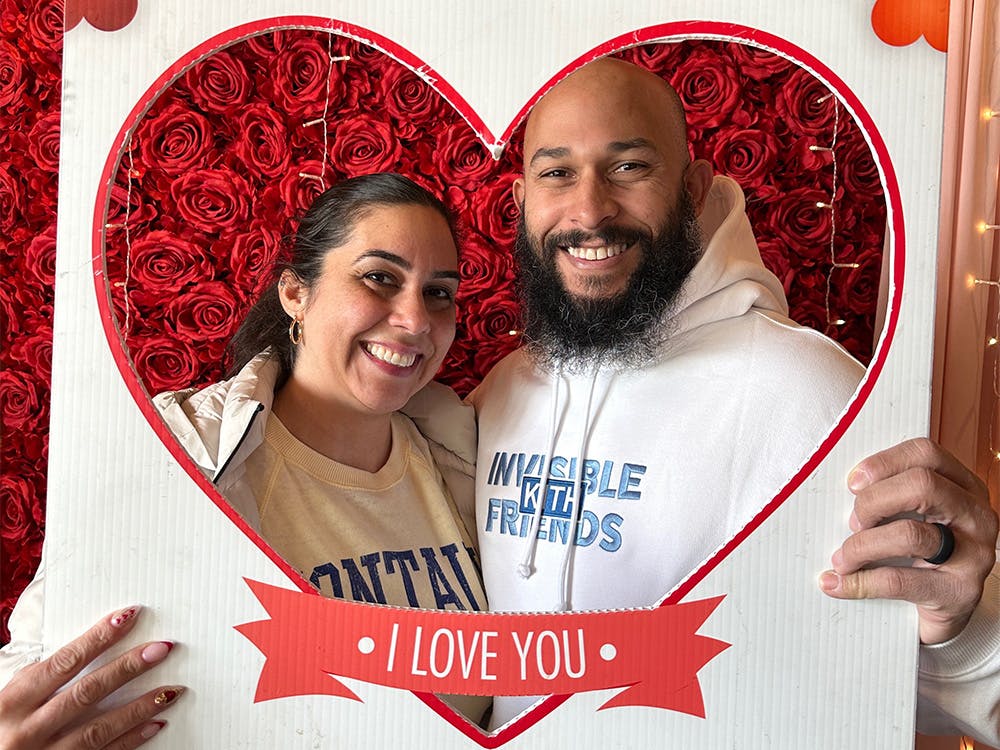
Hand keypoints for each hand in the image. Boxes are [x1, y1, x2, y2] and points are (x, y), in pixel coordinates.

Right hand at [0, 606, 182, 748]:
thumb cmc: (2, 728)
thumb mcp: (10, 699)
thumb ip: (43, 677)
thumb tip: (90, 646)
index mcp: (15, 701)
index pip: (65, 661)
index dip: (99, 637)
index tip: (129, 616)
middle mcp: (30, 729)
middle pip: (87, 691)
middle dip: (128, 668)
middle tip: (160, 649)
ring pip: (100, 728)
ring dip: (140, 707)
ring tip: (171, 690)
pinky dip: (132, 738)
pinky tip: (156, 723)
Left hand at [819, 437, 998, 643]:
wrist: (946, 611)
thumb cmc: (921, 556)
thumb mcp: (915, 517)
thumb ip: (891, 496)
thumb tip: (846, 489)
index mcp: (964, 488)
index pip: (926, 454)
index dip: (884, 463)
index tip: (853, 482)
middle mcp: (976, 516)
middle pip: (922, 485)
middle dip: (873, 501)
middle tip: (853, 522)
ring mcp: (974, 556)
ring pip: (910, 534)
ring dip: (862, 545)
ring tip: (843, 558)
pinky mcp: (959, 593)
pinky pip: (899, 581)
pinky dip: (860, 582)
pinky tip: (838, 583)